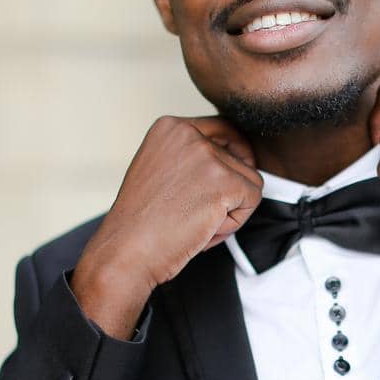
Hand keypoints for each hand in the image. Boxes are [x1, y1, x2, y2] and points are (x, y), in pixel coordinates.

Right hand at [71, 116, 261, 337]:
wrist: (127, 252)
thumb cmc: (141, 224)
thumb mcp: (160, 171)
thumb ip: (190, 159)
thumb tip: (234, 159)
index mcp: (169, 127)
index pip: (223, 129)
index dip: (233, 156)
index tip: (223, 180)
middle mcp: (188, 133)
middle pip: (240, 156)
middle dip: (228, 189)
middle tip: (200, 210)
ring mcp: (207, 156)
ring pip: (249, 180)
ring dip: (230, 209)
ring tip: (196, 223)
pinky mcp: (225, 181)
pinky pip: (253, 199)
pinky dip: (234, 222)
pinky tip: (204, 229)